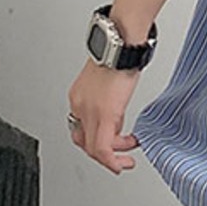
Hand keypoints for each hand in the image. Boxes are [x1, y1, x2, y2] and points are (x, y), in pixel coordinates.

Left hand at [67, 59, 141, 174]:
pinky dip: (112, 161)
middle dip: (104, 151)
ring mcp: (89, 112)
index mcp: (79, 96)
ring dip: (111, 158)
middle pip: (84, 141)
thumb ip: (110, 95)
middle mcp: (79, 105)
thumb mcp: (110, 77)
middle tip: (120, 154)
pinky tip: (122, 163)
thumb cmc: (119, 52)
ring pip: (93, 149)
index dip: (96, 138)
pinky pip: (103, 149)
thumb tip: (119, 108)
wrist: (121, 42)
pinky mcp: (104, 115)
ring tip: (126, 156)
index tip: (111, 141)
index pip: (82, 126)